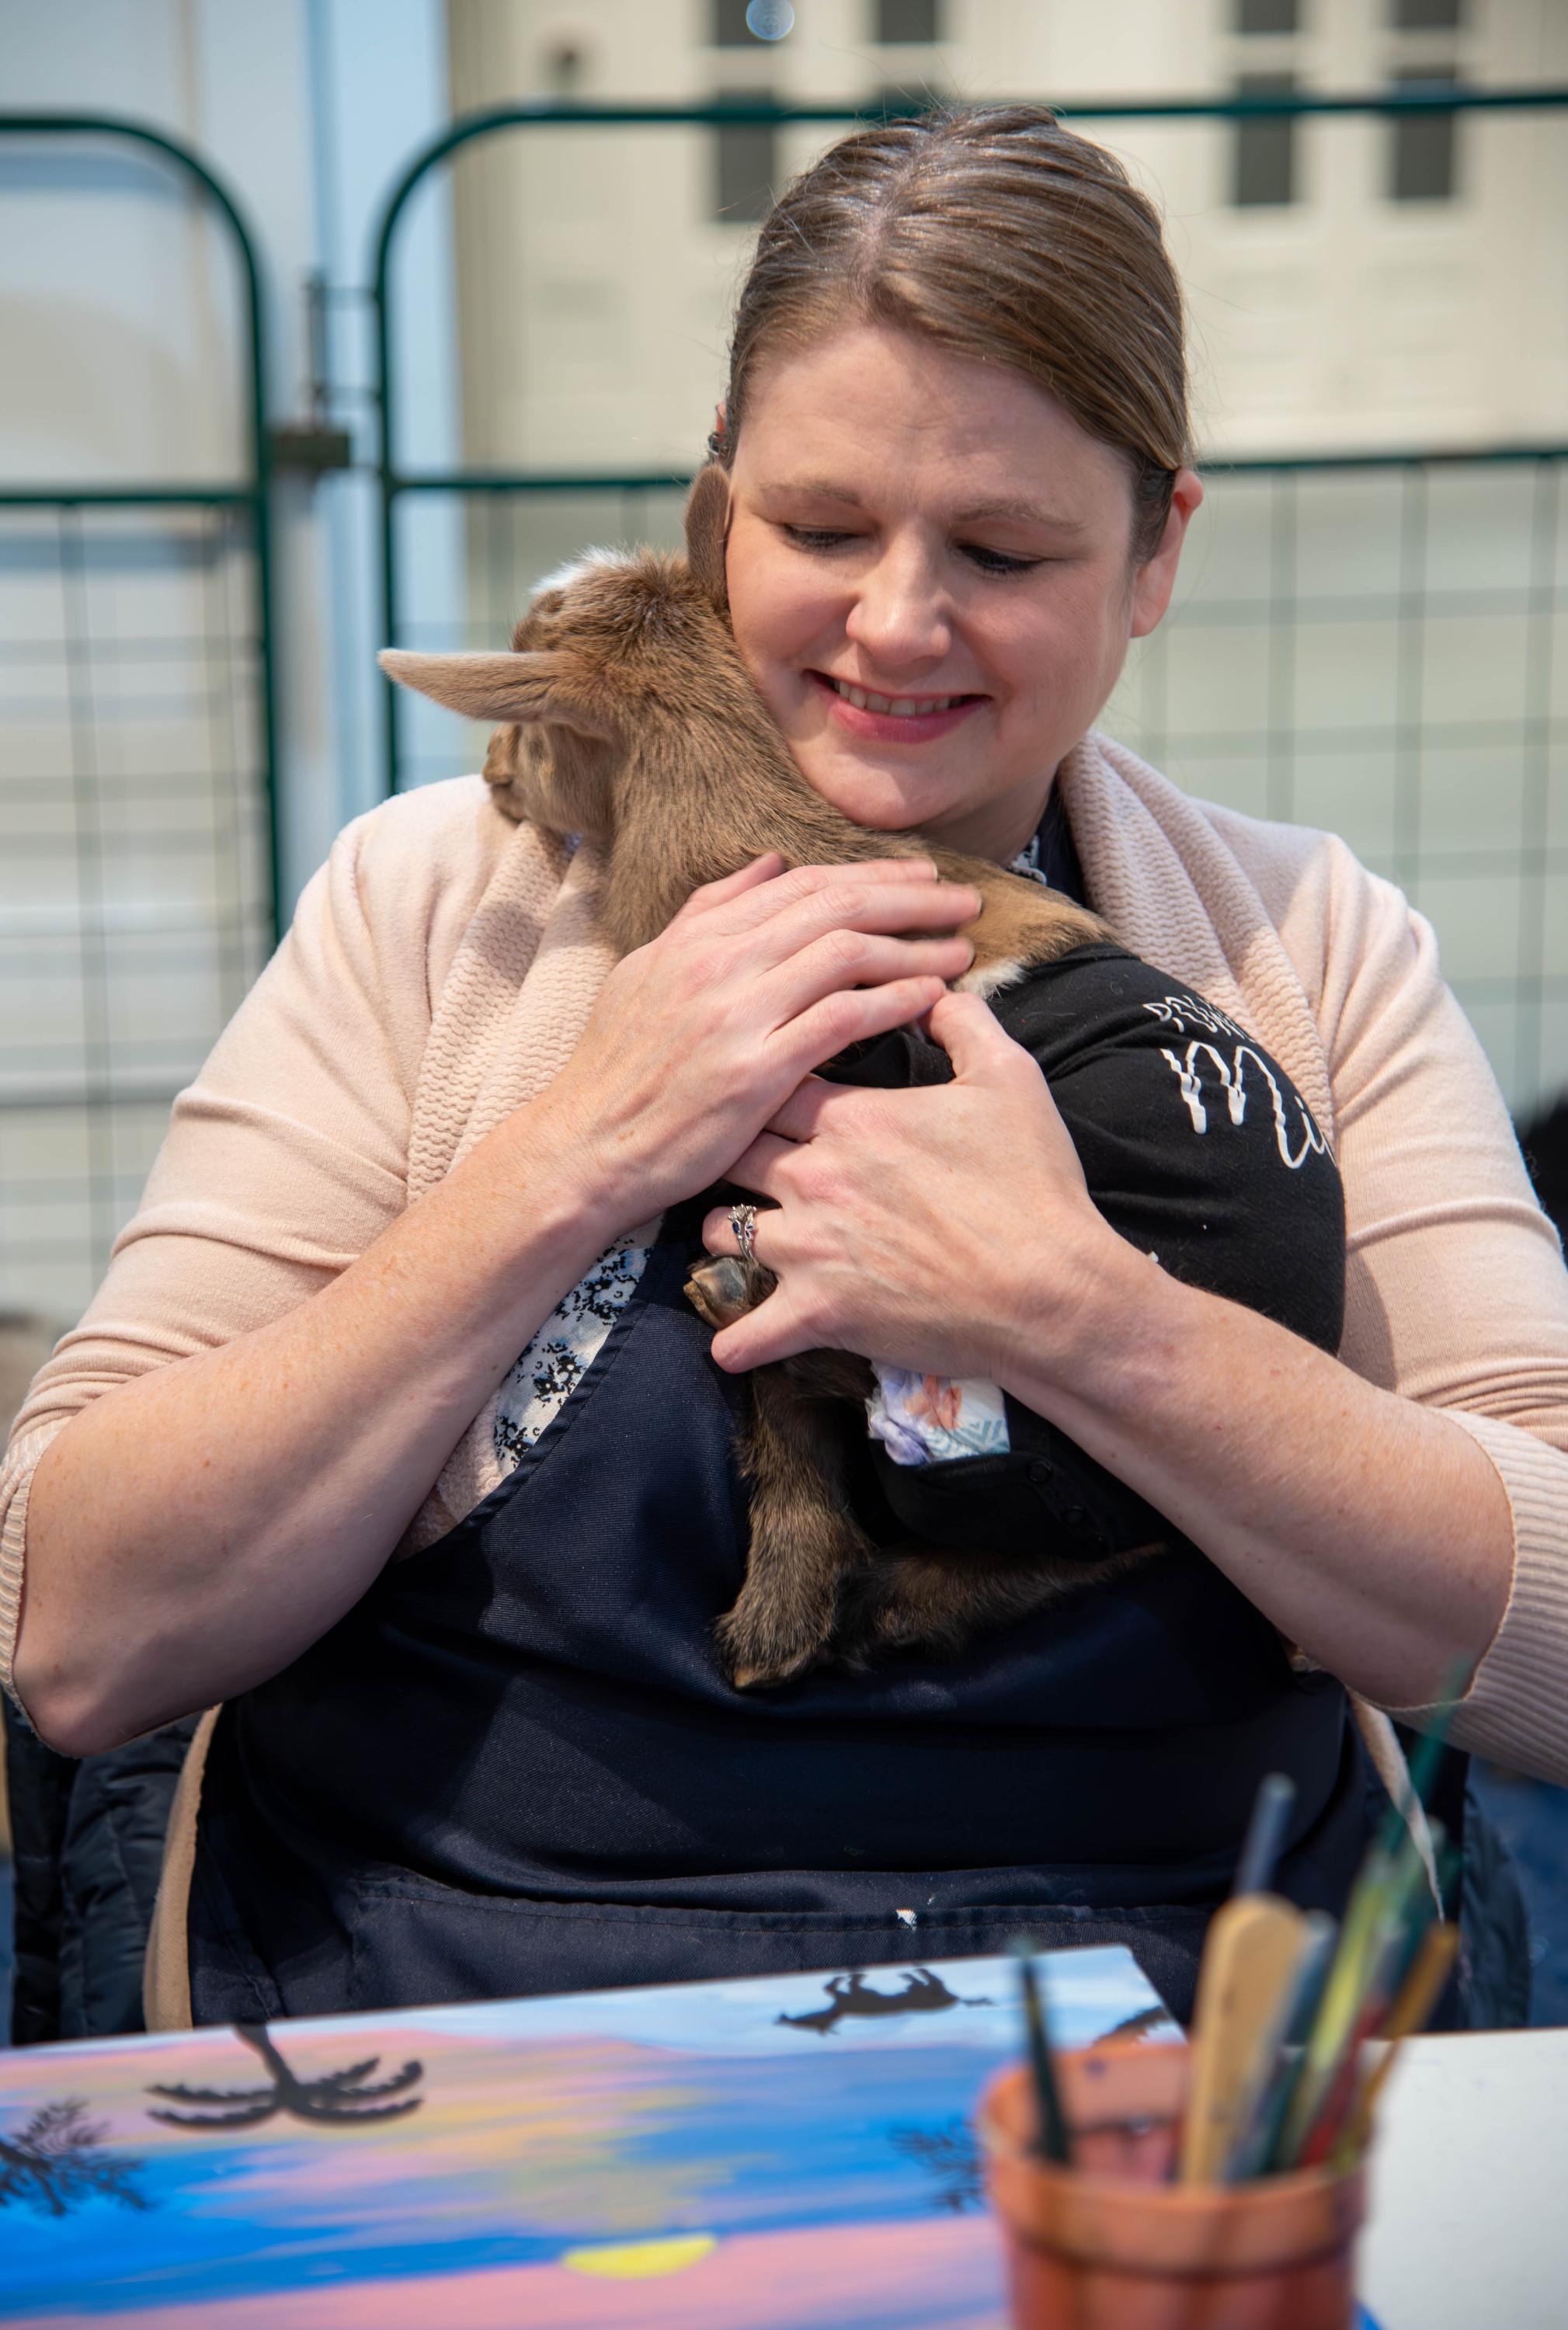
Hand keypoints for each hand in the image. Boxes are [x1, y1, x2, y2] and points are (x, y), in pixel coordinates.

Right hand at [529, 853, 979, 1229]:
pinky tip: (931, 998)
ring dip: (914, 947)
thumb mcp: (647, 971)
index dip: (872, 875)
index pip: (803, 884)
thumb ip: (709, 913)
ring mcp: (736, 1016)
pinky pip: (840, 1020)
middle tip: (966, 904)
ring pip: (845, 954)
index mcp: (698, 937)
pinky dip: (892, 1000)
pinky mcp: (753, 1072)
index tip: (923, 879)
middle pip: (836, 907)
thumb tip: (770, 863)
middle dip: (910, 900)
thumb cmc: (617, 1067)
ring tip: (962, 951)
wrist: (583, 1146)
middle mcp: (719, 963)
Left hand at [700, 989, 1117, 1381]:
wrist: (1051, 1287)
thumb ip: (964, 1023)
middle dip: (725, 1154)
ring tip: (737, 1238)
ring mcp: (809, 1248)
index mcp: (850, 1118)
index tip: (758, 1094)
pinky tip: (732, 1346)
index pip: (767, 1083)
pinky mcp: (818, 1314)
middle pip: (729, 1151)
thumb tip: (934, 990)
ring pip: (717, 1233)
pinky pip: (746, 1336)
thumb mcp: (1011, 1078)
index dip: (758, 1086)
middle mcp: (814, 1177)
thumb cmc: (1033, 1184)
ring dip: (722, 1234)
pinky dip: (736, 1343)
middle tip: (730, 1161)